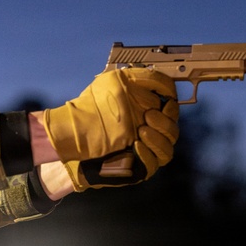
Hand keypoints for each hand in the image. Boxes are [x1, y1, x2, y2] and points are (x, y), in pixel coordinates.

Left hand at [42, 68, 178, 190]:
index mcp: (147, 116)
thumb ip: (143, 78)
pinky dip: (147, 156)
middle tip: (147, 116)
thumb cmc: (94, 107)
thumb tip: (167, 82)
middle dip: (164, 124)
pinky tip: (136, 146)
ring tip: (141, 131)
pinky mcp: (134, 168)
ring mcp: (143, 152)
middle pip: (172, 133)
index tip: (166, 101)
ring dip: (158, 140)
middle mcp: (148, 134)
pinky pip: (151, 166)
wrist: (73, 131)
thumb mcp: (115, 82)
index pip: (172, 115)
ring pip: (166, 152)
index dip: (172, 108)